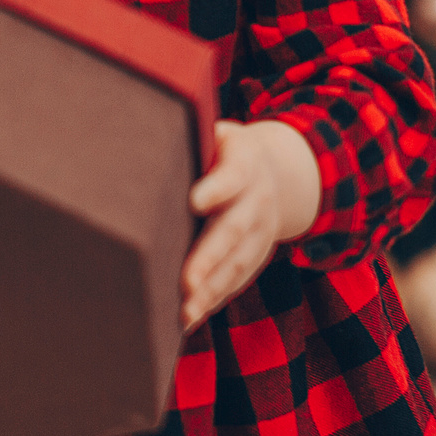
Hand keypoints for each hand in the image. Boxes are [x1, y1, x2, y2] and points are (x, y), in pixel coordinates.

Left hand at [181, 120, 320, 328]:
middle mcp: (256, 202)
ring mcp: (261, 232)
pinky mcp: (256, 254)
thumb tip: (154, 117)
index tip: (193, 201)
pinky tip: (190, 318)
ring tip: (185, 313)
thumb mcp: (223, 132)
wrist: (281, 172)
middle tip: (186, 281)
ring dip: (212, 290)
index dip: (215, 189)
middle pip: (233, 231)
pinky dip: (215, 300)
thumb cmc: (229, 150)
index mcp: (245, 164)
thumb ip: (197, 132)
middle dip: (209, 258)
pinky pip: (237, 279)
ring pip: (237, 264)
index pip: (231, 177)